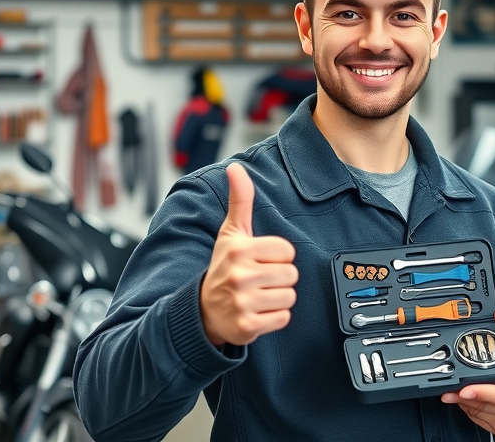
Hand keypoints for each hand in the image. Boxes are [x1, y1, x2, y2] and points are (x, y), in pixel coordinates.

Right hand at [200, 163, 298, 346]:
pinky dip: (274, 318)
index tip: (260, 261)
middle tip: (258, 280)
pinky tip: (257, 311)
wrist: (203, 311)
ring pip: (289, 297)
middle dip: (279, 278)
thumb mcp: (231, 233)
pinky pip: (283, 318)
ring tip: (258, 295)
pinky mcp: (247, 326)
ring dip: (277, 298)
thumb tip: (235, 167)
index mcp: (240, 249)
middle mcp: (240, 275)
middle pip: (291, 274)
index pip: (287, 251)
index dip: (278, 257)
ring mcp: (242, 302)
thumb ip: (239, 199)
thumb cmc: (223, 267)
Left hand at [440, 310, 494, 436]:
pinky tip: (465, 399)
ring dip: (465, 404)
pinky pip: (480, 420)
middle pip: (487, 405)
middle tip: (450, 390)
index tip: (464, 389)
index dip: (482, 392)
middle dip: (466, 397)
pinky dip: (469, 410)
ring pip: (481, 413)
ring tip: (455, 392)